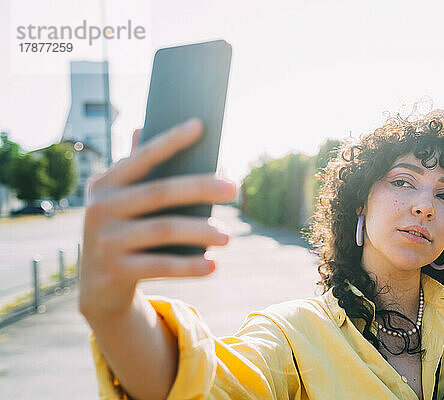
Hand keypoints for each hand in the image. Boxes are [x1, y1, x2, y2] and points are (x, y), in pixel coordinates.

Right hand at [78, 119, 236, 316]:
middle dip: (201, 188)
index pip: (143, 157)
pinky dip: (190, 267)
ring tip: (227, 237)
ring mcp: (105, 240)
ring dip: (201, 232)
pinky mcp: (114, 271)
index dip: (171, 141)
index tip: (200, 125)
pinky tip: (213, 266)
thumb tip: (141, 127)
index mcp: (104, 184)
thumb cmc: (121, 233)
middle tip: (234, 188)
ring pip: (164, 230)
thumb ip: (134, 171)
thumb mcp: (120, 203)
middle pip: (160, 192)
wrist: (97, 288)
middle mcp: (100, 208)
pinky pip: (161, 266)